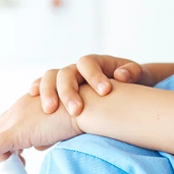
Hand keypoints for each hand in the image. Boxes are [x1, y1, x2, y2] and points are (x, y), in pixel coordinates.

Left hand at [0, 93, 82, 173]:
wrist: (91, 107)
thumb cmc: (87, 113)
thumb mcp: (65, 122)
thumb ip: (50, 131)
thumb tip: (41, 145)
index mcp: (33, 100)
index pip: (13, 120)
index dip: (15, 137)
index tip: (25, 152)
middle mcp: (21, 106)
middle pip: (1, 129)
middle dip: (5, 148)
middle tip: (21, 163)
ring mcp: (18, 118)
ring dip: (3, 157)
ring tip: (19, 169)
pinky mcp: (17, 132)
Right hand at [29, 55, 144, 115]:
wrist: (125, 85)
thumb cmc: (132, 79)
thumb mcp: (138, 74)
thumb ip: (133, 72)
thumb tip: (120, 75)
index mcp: (96, 62)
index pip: (88, 63)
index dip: (94, 76)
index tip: (105, 92)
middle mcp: (77, 69)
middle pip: (65, 73)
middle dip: (68, 91)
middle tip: (76, 110)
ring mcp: (66, 79)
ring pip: (49, 79)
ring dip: (48, 93)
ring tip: (50, 111)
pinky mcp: (58, 90)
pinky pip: (42, 87)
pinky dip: (37, 92)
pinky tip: (35, 103)